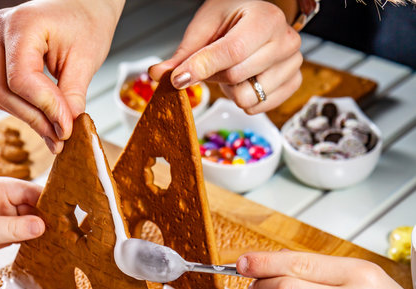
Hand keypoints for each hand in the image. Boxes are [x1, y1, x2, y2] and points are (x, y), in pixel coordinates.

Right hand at [0, 0, 124, 152]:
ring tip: (57, 133)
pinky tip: (46, 118)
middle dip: (36, 119)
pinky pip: (3, 90)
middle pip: (4, 90)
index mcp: (21, 24)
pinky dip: (25, 107)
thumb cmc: (86, 24)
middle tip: (61, 140)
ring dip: (30, 117)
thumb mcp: (86, 60)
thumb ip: (72, 96)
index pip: (22, 79)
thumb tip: (64, 131)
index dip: (45, 109)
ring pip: (1, 94)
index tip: (67, 130)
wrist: (82, 7)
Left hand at [149, 0, 301, 113]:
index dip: (202, 67)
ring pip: (247, 97)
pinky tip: (246, 79)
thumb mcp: (205, 27)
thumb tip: (158, 75)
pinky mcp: (293, 83)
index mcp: (265, 19)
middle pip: (236, 76)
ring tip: (233, 69)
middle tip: (214, 63)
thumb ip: (183, 54)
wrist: (257, 19)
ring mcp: (293, 64)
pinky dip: (245, 99)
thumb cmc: (233, 19)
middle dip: (215, 75)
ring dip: (231, 89)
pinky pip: (258, 108)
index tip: (177, 79)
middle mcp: (286, 41)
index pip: (232, 51)